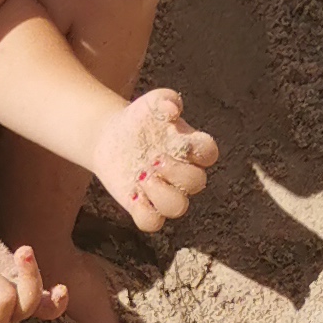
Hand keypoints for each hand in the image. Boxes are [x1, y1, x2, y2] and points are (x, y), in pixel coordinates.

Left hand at [92, 89, 218, 233]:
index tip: (176, 141)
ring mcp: (166, 192)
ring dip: (162, 194)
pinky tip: (133, 194)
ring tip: (141, 177)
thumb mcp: (153, 102)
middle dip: (176, 172)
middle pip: (197, 183)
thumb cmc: (142, 118)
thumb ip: (166, 100)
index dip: (198, 152)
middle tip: (153, 160)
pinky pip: (152, 222)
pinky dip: (144, 212)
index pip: (209, 154)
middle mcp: (184, 174)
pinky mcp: (144, 206)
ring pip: (177, 208)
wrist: (113, 137)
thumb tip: (171, 111)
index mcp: (193, 149)